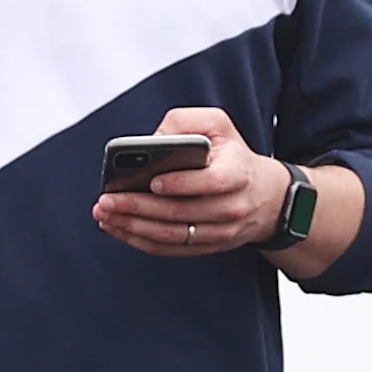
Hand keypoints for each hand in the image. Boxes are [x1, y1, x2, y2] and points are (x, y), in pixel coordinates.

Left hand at [93, 106, 286, 257]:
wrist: (266, 196)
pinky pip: (170, 248)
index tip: (152, 181)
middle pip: (180, 212)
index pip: (210, 182)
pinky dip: (140, 240)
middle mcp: (232, 206)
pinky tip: (118, 228)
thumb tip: (152, 140)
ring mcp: (220, 232)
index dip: (181, 183)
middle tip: (107, 200)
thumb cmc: (233, 156)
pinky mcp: (207, 246)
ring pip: (171, 235)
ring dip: (133, 227)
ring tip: (105, 214)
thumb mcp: (218, 125)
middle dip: (138, 207)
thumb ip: (185, 123)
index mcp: (237, 173)